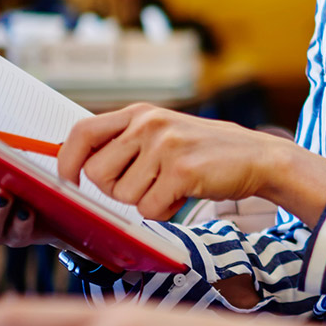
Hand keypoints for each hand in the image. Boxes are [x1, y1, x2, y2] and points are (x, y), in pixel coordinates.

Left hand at [57, 105, 300, 220]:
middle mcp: (149, 124)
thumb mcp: (164, 133)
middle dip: (115, 190)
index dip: (67, 160)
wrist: (258, 157)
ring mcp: (166, 145)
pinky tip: (183, 195)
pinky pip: (150, 209)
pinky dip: (165, 212)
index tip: (68, 179)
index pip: (83, 132)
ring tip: (171, 186)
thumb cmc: (206, 152)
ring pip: (123, 195)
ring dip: (145, 201)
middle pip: (97, 173)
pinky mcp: (182, 170)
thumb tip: (79, 165)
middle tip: (145, 186)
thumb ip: (127, 142)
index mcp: (139, 113)